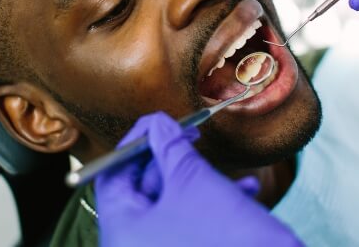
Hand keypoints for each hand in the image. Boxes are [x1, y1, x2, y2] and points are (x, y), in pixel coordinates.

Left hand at [96, 112, 302, 246]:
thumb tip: (157, 123)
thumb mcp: (192, 180)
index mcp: (123, 229)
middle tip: (190, 136)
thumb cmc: (225, 238)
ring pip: (172, 200)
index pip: (112, 174)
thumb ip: (169, 145)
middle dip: (172, 158)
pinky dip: (214, 201)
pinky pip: (190, 219)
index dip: (134, 143)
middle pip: (142, 185)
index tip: (156, 124)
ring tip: (224, 167)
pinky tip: (245, 190)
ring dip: (200, 178)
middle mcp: (135, 243)